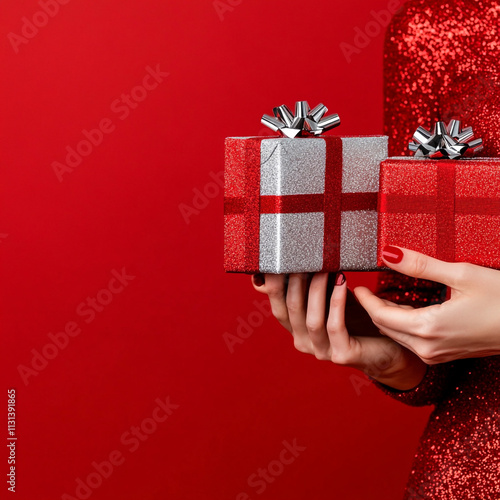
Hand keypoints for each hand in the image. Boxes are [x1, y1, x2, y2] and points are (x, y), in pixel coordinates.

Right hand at [252, 272, 426, 389]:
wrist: (388, 346)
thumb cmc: (357, 318)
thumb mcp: (330, 298)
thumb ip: (311, 285)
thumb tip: (295, 259)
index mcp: (297, 329)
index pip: (279, 306)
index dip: (274, 284)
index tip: (280, 260)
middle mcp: (304, 342)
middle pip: (291, 310)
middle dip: (295, 281)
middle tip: (305, 258)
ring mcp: (322, 351)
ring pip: (312, 319)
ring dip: (317, 290)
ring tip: (326, 267)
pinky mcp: (342, 355)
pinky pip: (335, 325)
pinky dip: (337, 302)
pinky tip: (343, 282)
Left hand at [355, 246, 499, 363]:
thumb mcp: (462, 274)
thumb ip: (420, 265)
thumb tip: (387, 253)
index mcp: (427, 328)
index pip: (380, 315)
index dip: (365, 300)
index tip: (355, 285)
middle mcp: (428, 347)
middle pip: (385, 327)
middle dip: (371, 308)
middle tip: (361, 289)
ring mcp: (437, 354)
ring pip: (398, 335)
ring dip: (386, 316)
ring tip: (377, 295)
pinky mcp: (446, 355)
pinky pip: (412, 341)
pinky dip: (401, 324)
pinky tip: (403, 309)